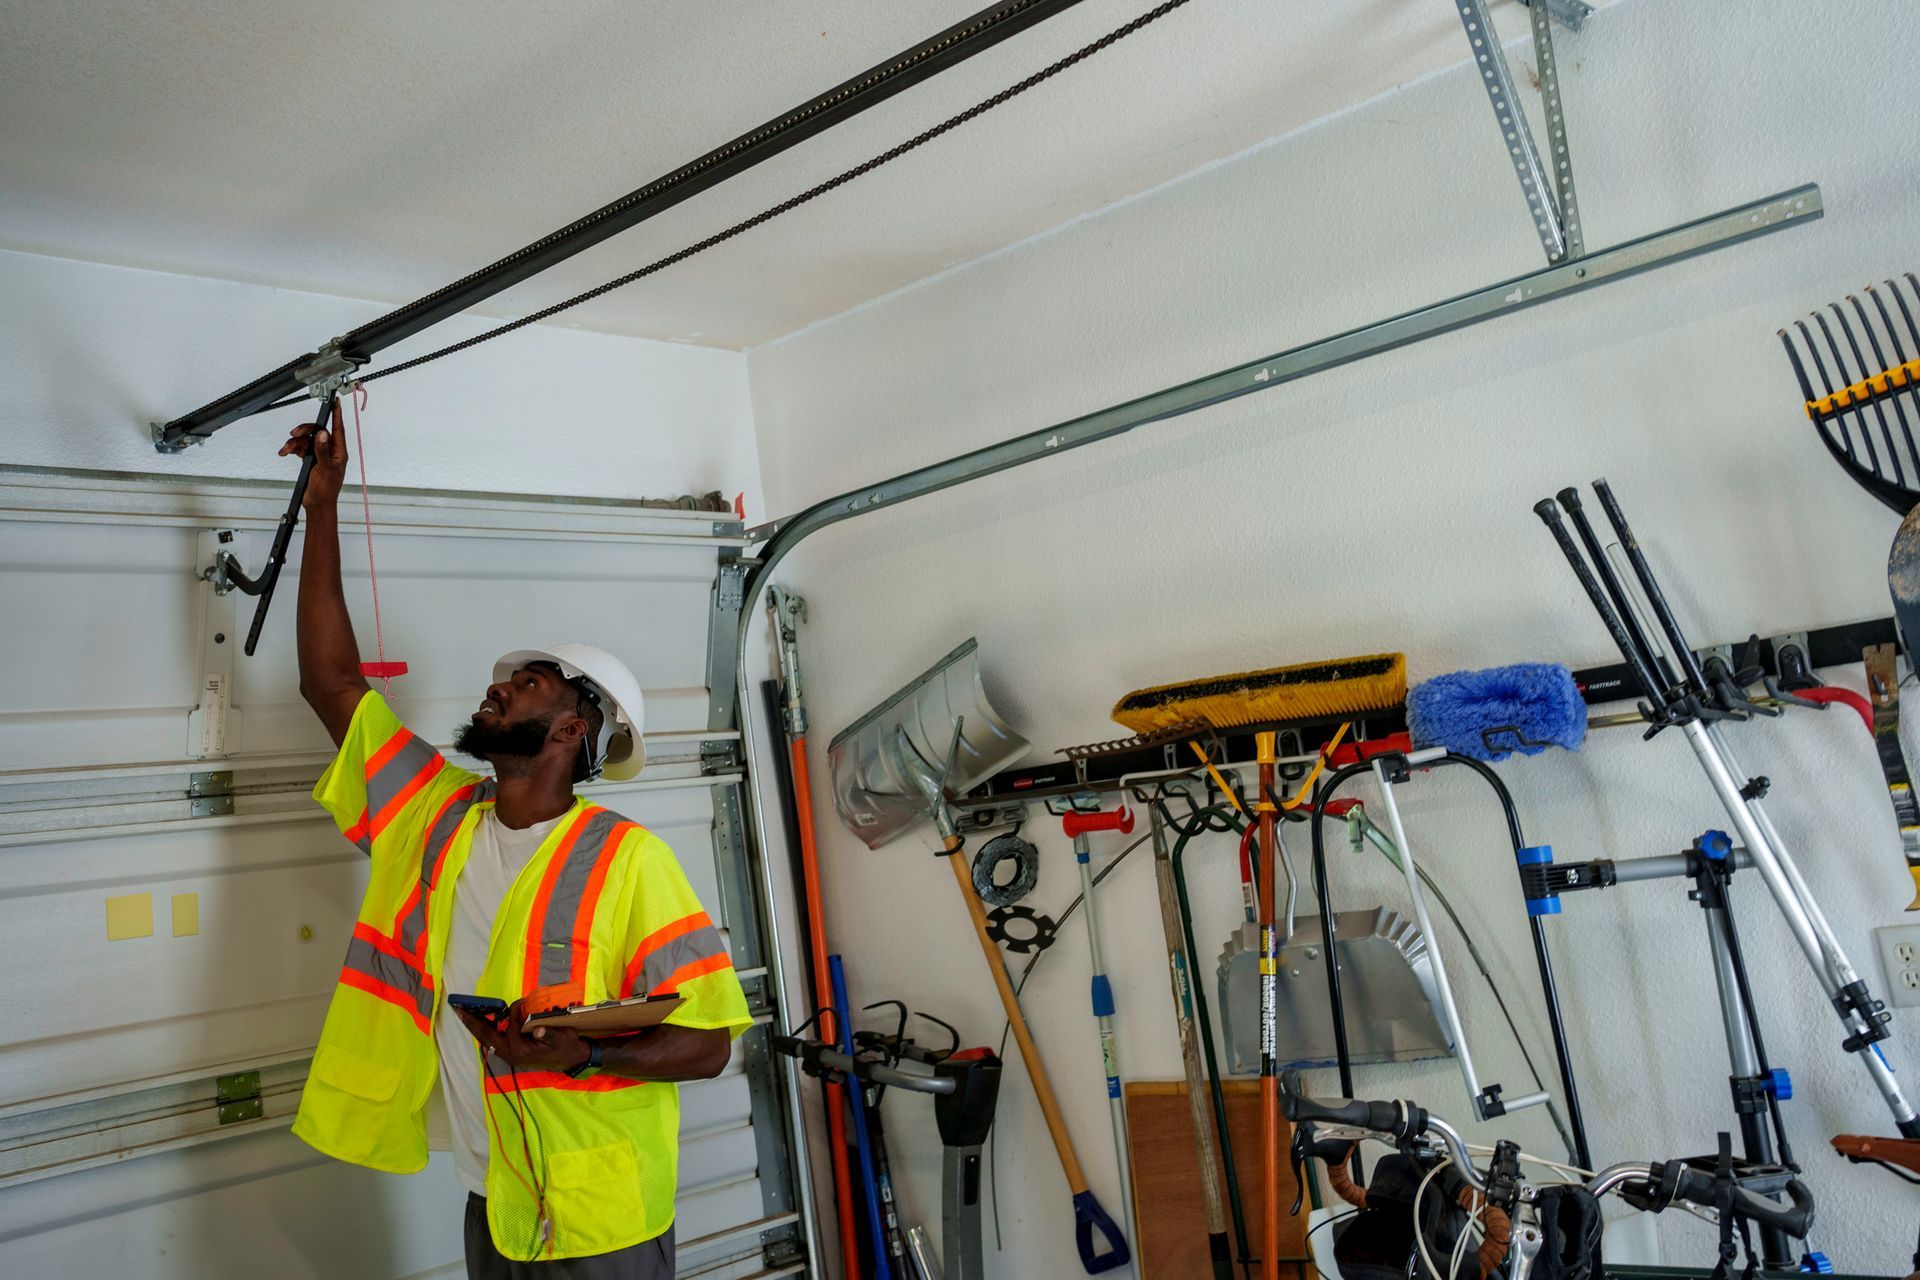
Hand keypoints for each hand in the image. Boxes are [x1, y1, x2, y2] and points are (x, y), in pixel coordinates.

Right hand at [278, 401, 348, 509]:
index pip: (338, 429)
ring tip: (285, 449)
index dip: (337, 415)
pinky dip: (291, 449)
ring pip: (306, 440)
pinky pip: (300, 448)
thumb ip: (323, 452)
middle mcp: (330, 451)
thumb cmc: (326, 490)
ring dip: (294, 442)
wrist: (317, 504)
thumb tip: (322, 434)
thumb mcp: (325, 470)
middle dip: (304, 430)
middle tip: (293, 433)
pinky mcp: (310, 459)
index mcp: (339, 452)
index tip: (335, 402)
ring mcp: (320, 454)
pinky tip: (284, 452)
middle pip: (317, 431)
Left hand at [454, 1000, 592, 1073]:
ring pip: (487, 1039)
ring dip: (476, 1025)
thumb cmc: (566, 1046)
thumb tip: (537, 1030)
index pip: (511, 1027)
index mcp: (522, 1051)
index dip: (514, 1012)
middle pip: (487, 1036)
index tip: (520, 1001)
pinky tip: (479, 1021)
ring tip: (464, 1013)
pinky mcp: (509, 1052)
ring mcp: (508, 1054)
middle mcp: (511, 1054)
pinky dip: (484, 1030)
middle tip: (458, 1009)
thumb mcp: (561, 1038)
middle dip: (473, 1021)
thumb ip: (548, 1034)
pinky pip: (492, 1040)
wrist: (570, 1058)